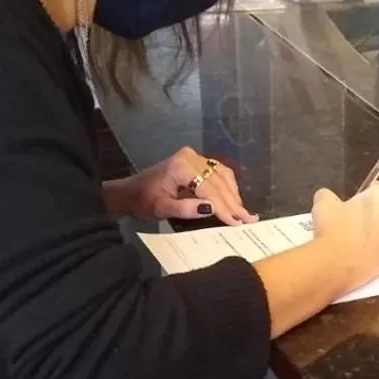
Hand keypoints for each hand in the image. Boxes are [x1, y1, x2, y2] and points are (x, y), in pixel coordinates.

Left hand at [104, 148, 256, 224]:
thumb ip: (186, 209)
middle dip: (233, 202)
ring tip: (244, 214)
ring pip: (222, 176)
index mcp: (182, 166)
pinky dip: (228, 188)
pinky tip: (234, 201)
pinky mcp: (197, 162)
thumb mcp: (161, 209)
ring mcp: (195, 157)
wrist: (129, 192)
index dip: (225, 207)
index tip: (238, 222)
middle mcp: (191, 157)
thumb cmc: (142, 202)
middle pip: (218, 181)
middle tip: (248, 219)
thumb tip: (212, 209)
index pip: (209, 188)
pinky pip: (218, 173)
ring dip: (234, 195)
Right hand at [310, 182, 378, 294]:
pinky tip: (367, 251)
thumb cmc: (333, 228)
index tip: (354, 205)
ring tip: (361, 238)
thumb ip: (328, 195)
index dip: (364, 196)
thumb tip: (327, 196)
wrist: (337, 263)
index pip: (378, 188)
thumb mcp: (323, 203)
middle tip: (357, 221)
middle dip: (377, 212)